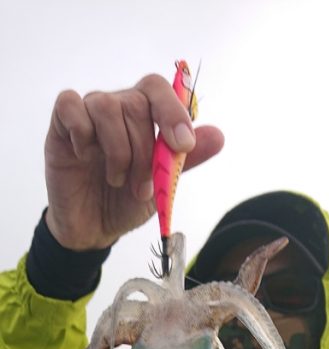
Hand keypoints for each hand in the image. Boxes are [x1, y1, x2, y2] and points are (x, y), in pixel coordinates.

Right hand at [44, 73, 223, 250]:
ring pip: (106, 107)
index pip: (159, 90)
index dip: (173, 111)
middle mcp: (117, 107)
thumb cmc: (126, 202)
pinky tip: (85, 156)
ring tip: (118, 181)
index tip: (183, 146)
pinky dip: (82, 133)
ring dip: (118, 151)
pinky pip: (70, 107)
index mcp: (143, 115)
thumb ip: (185, 161)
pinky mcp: (60, 126)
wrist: (94, 229)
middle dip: (145, 152)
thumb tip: (218, 136)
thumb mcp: (162, 186)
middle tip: (143, 188)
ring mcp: (88, 114)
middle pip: (136, 105)